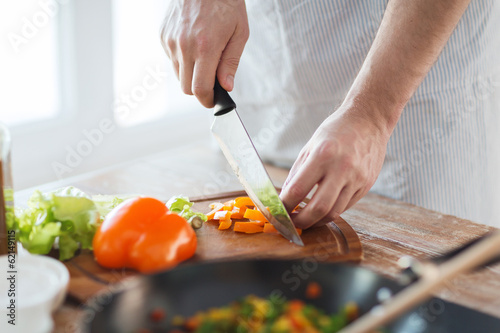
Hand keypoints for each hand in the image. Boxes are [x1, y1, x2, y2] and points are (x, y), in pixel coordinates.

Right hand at [160, 0, 248, 106]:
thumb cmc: (226, 3)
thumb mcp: (239, 32)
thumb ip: (231, 63)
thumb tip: (226, 87)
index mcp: (206, 47)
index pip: (200, 89)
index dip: (207, 100)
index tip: (212, 101)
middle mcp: (184, 46)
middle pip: (186, 87)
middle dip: (200, 90)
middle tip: (212, 81)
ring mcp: (171, 40)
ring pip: (178, 75)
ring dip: (191, 74)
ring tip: (204, 56)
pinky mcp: (163, 35)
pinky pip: (172, 59)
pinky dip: (183, 59)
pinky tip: (194, 43)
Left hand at [280, 104, 389, 228]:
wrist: (369, 121)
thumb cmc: (336, 131)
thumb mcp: (310, 146)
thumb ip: (297, 173)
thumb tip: (285, 197)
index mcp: (322, 155)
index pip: (298, 189)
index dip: (285, 205)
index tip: (278, 211)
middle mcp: (341, 168)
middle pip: (318, 208)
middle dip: (301, 221)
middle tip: (291, 223)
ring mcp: (357, 179)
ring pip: (334, 212)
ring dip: (316, 221)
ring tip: (305, 219)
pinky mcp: (366, 186)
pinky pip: (345, 206)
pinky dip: (331, 211)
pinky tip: (322, 209)